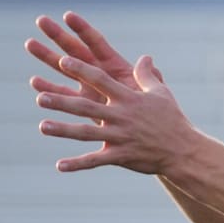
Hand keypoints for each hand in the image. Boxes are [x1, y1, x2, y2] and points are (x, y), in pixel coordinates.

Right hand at [26, 11, 162, 111]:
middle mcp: (98, 72)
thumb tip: (147, 58)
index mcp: (115, 65)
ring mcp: (88, 87)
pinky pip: (62, 94)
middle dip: (58, 35)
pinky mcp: (82, 105)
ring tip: (30, 43)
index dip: (82, 29)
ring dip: (47, 57)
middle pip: (75, 50)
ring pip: (63, 69)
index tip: (67, 15)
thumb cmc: (151, 109)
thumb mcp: (152, 91)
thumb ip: (148, 76)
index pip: (96, 43)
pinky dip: (48, 88)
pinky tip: (35, 82)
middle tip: (41, 20)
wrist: (143, 130)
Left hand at [36, 54, 195, 173]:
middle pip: (87, 106)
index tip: (63, 60)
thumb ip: (147, 75)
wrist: (182, 149)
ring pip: (87, 133)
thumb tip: (144, 57)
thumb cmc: (171, 118)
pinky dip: (78, 164)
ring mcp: (120, 137)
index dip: (82, 70)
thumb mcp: (161, 93)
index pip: (102, 80)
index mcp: (129, 98)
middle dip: (63, 101)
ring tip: (42, 126)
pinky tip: (60, 165)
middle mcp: (121, 116)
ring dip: (64, 130)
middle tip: (40, 97)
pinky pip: (96, 161)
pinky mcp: (120, 156)